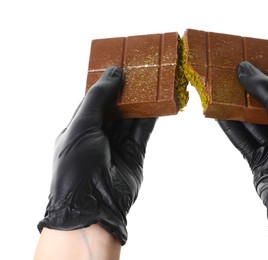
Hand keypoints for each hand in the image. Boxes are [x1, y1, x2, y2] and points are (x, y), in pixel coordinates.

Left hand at [37, 66, 156, 244]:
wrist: (93, 205)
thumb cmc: (77, 166)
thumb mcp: (82, 126)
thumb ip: (98, 99)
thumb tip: (113, 74)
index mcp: (80, 128)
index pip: (95, 99)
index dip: (108, 83)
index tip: (121, 66)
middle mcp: (99, 135)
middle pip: (116, 106)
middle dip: (128, 90)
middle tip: (141, 70)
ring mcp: (118, 145)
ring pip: (132, 116)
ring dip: (142, 100)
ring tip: (154, 81)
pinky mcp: (135, 153)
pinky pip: (144, 130)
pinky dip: (152, 116)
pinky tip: (159, 101)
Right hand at [218, 61, 267, 233]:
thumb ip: (264, 91)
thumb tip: (244, 68)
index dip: (263, 82)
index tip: (244, 70)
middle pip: (264, 109)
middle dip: (245, 96)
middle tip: (226, 79)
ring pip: (251, 124)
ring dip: (234, 111)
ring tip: (217, 93)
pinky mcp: (259, 160)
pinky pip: (243, 139)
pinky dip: (230, 127)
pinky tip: (217, 114)